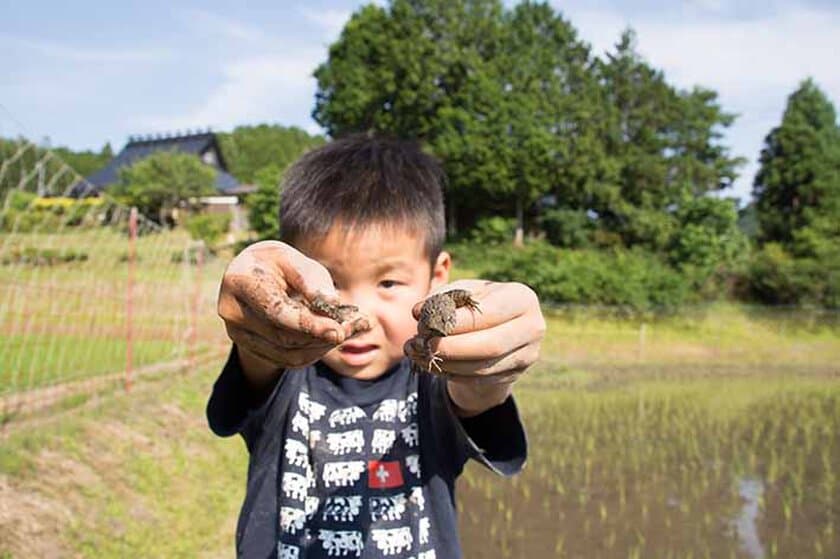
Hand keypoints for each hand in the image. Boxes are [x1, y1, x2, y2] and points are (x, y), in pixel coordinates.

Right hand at [217, 241, 368, 383]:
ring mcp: (237, 333)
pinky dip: (312, 352)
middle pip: (284, 337)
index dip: (310, 324)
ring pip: (287, 353)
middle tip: (356, 327)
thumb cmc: (277, 263)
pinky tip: (330, 339)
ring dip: (321, 346)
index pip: (277, 312)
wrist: (252, 275)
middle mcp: (232, 311)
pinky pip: (285, 360)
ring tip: (348, 330)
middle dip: (322, 335)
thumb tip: (330, 303)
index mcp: (241, 281)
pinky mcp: (249, 347)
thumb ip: (310, 278)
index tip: (340, 330)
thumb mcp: (293, 258)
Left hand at [405, 279, 544, 386]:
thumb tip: (419, 312)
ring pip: (483, 367)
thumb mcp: (461, 292)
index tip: (426, 324)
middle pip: (491, 345)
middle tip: (423, 344)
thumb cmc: (477, 302)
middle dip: (452, 347)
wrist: (498, 328)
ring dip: (447, 363)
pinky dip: (451, 373)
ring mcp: (527, 355)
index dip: (456, 322)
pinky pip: (479, 379)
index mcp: (522, 298)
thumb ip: (440, 298)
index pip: (489, 314)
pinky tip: (432, 363)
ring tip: (420, 353)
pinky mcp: (514, 375)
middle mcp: (533, 328)